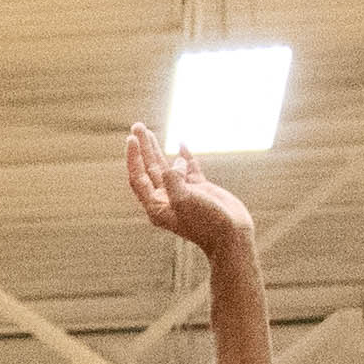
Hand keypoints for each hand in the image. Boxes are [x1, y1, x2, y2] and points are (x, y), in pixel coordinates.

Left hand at [126, 122, 252, 255]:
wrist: (232, 237)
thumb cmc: (207, 223)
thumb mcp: (185, 201)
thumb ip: (174, 180)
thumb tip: (174, 161)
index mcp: (157, 206)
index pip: (138, 177)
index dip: (134, 157)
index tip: (132, 138)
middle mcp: (166, 199)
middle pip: (149, 169)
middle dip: (143, 147)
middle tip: (137, 126)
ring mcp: (183, 193)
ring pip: (166, 167)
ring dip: (157, 149)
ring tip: (148, 132)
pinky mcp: (200, 190)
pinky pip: (189, 169)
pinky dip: (184, 156)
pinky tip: (181, 143)